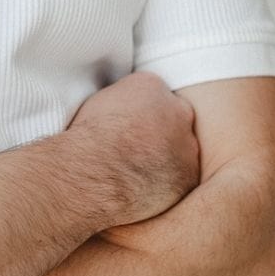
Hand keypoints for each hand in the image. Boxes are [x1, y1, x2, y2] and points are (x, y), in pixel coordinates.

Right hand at [66, 70, 200, 230]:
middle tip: (136, 150)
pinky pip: (181, 180)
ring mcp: (187, 145)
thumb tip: (120, 110)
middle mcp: (177, 110)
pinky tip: (143, 189)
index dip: (142, 114)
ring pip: (181, 151)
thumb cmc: (86, 139)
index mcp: (150, 86)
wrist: (92, 172)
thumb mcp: (96, 101)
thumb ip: (120, 101)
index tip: (130, 128)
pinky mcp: (188, 177)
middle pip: (175, 119)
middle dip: (161, 133)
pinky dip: (167, 185)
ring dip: (165, 160)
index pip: (155, 95)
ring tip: (135, 173)